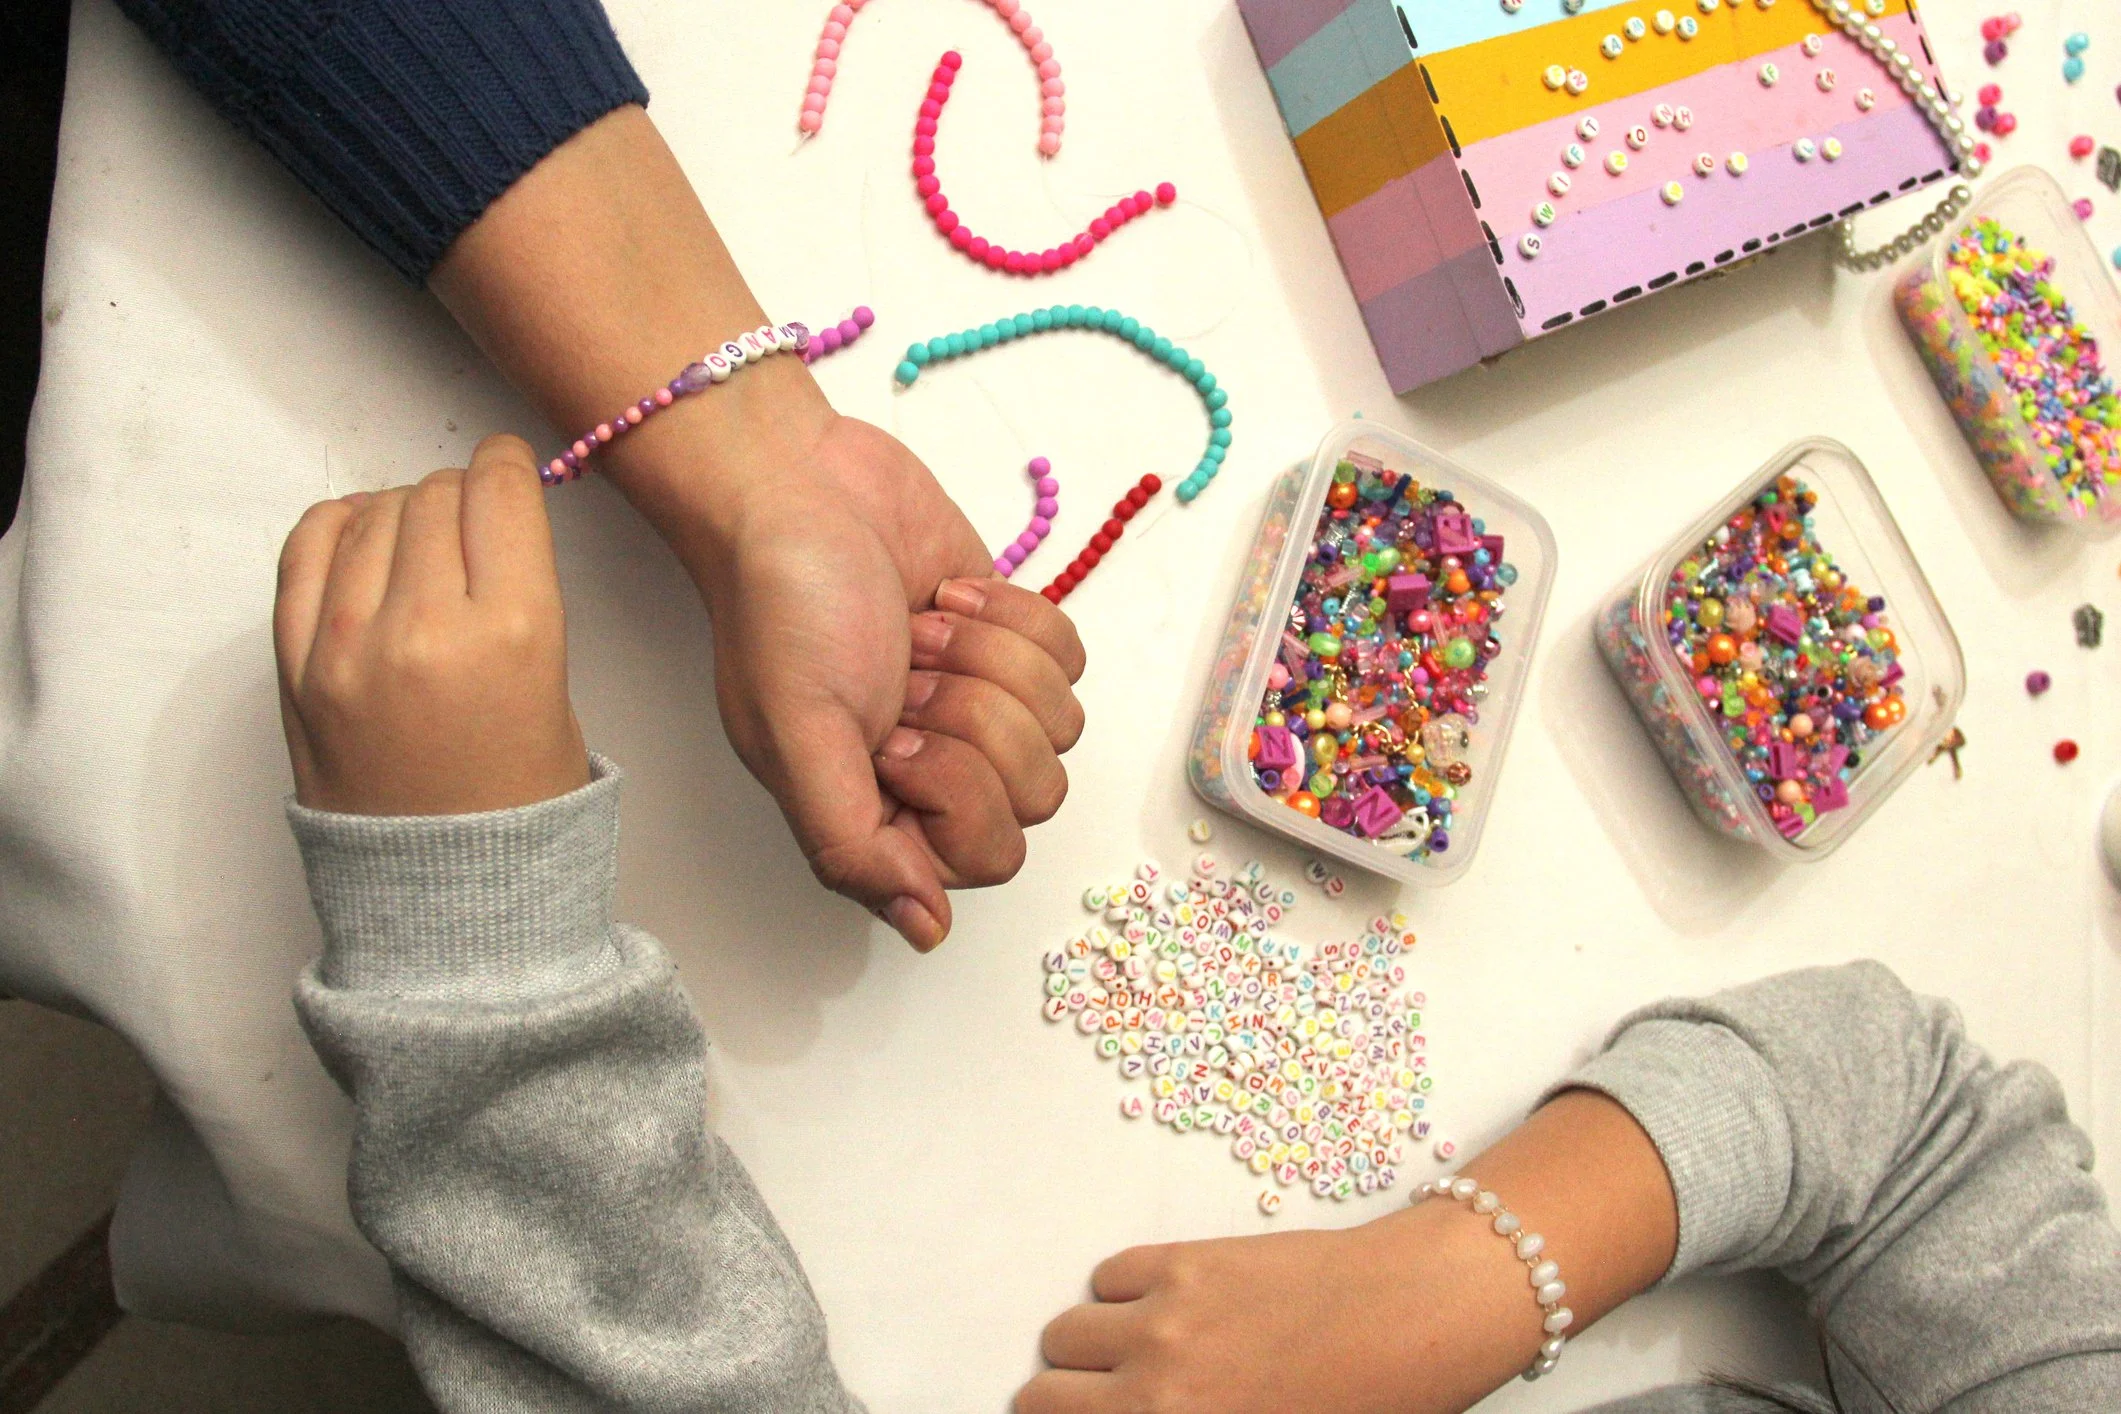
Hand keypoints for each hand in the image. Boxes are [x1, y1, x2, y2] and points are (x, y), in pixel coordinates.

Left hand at [274, 435, 589, 815]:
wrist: (446, 894)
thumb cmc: (519, 798)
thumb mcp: (555, 683)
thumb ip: (517, 589)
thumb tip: (481, 512)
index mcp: (517, 633)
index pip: (500, 491)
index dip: (508, 467)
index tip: (509, 471)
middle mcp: (428, 628)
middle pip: (436, 495)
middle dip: (460, 494)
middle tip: (473, 524)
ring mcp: (348, 645)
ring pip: (373, 512)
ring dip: (402, 510)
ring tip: (422, 544)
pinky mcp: (296, 665)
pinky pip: (306, 549)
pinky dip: (339, 526)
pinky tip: (364, 538)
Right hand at [427, 106, 1085, 945]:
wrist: (795, 480)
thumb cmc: (780, 601)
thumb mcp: (795, 732)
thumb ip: (852, 842)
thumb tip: (927, 930)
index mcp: (879, 814)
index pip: (984, 855)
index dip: (958, 789)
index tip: (896, 734)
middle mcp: (935, 773)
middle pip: (1035, 793)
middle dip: (976, 714)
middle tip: (905, 672)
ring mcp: (980, 705)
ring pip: (1063, 724)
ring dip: (991, 658)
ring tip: (918, 628)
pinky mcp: (1012, 641)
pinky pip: (1071, 659)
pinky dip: (1013, 616)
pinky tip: (947, 596)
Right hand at [1017, 1093, 1677, 1413]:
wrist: (1409, 1319)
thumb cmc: (1362, 1401)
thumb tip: (1146, 1410)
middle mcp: (1152, 1392)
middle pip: (1043, 1393)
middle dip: (1064, 1398)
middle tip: (1102, 1399)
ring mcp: (1161, 1323)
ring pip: (1067, 1330)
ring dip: (1088, 1345)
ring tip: (1135, 1349)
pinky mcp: (1182, 1264)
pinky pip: (1108, 1276)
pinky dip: (1121, 1293)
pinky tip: (1161, 1305)